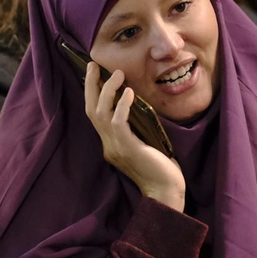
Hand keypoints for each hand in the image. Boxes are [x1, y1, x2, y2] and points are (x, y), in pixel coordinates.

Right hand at [83, 63, 184, 210]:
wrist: (166, 192)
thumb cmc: (161, 169)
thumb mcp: (145, 143)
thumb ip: (137, 128)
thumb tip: (138, 105)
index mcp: (110, 144)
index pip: (95, 114)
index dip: (92, 93)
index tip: (94, 73)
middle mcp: (108, 145)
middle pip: (90, 110)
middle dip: (90, 86)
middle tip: (93, 65)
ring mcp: (115, 148)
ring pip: (100, 113)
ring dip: (107, 90)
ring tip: (117, 73)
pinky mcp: (127, 148)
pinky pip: (118, 123)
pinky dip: (122, 105)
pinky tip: (129, 92)